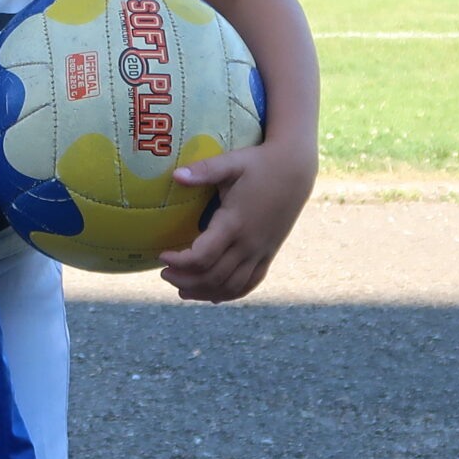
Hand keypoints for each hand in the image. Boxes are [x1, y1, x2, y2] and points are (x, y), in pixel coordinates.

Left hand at [156, 139, 316, 302]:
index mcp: (235, 223)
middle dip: (185, 280)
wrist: (295, 170)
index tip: (162, 255)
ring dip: (205, 292)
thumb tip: (175, 174)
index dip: (180, 262)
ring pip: (232, 286)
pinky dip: (231, 294)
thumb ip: (203, 170)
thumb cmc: (258, 164)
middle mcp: (249, 243)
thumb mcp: (231, 163)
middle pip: (214, 277)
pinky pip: (251, 283)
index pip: (203, 256)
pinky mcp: (269, 254)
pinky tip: (213, 295)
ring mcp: (261, 251)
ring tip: (181, 289)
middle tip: (164, 274)